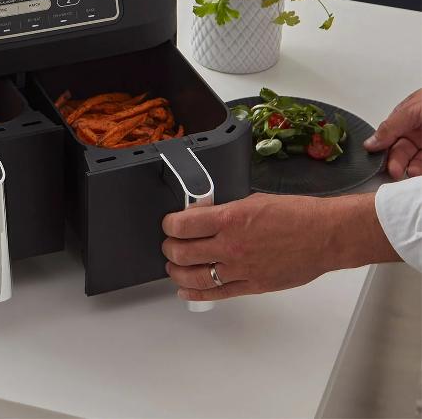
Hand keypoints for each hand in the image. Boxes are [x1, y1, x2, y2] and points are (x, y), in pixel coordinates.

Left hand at [162, 192, 399, 301]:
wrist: (325, 235)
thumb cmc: (296, 214)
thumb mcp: (252, 201)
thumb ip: (224, 211)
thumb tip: (202, 216)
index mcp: (229, 219)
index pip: (182, 224)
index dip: (169, 224)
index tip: (169, 223)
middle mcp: (231, 246)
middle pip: (181, 252)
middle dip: (169, 247)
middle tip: (170, 243)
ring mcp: (240, 269)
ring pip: (193, 276)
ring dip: (177, 271)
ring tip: (173, 265)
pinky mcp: (251, 286)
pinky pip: (215, 294)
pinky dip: (196, 293)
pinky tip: (185, 290)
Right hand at [364, 89, 421, 178]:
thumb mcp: (412, 110)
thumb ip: (390, 126)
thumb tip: (369, 142)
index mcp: (407, 117)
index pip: (388, 138)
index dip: (383, 152)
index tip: (379, 164)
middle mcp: (418, 130)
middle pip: (401, 152)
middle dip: (396, 163)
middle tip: (394, 172)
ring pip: (415, 161)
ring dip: (411, 170)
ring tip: (411, 174)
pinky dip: (420, 172)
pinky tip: (418, 175)